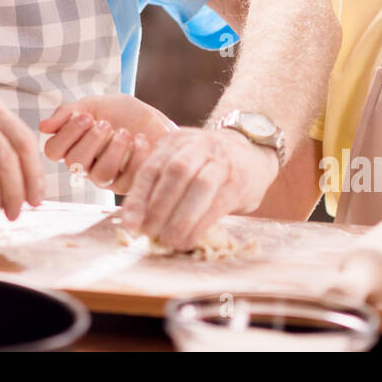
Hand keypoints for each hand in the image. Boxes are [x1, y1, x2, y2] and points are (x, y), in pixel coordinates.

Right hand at [39, 94, 176, 193]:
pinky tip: (140, 139)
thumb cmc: (121, 112)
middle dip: (91, 140)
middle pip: (75, 163)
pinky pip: (127, 179)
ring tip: (125, 132)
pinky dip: (135, 156)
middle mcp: (85, 166)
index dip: (67, 134)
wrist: (154, 120)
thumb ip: (68, 112)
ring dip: (113, 150)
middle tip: (105, 124)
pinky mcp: (129, 185)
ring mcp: (107, 178)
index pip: (53, 150)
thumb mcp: (94, 104)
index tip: (86, 116)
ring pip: (101, 175)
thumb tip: (43, 127)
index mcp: (72, 146)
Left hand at [119, 126, 279, 250]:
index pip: (151, 168)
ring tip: (169, 240)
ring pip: (199, 185)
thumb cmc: (206, 167)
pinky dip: (200, 224)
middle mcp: (198, 145)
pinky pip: (218, 202)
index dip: (138, 198)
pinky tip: (189, 239)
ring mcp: (222, 160)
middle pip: (176, 172)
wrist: (251, 153)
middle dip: (159, 207)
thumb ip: (159, 184)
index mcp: (175, 141)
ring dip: (181, 217)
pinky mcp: (239, 180)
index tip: (129, 225)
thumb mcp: (181, 163)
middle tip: (149, 233)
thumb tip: (134, 222)